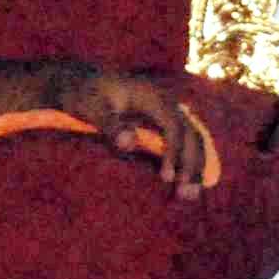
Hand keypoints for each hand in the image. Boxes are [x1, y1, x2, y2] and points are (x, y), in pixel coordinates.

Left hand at [47, 65, 211, 193]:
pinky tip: (187, 181)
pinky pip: (185, 141)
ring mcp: (168, 111)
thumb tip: (129, 143)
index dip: (174, 152)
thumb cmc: (86, 95)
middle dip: (192, 164)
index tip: (166, 178)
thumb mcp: (93, 108)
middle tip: (186, 194)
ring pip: (193, 138)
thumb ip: (111, 125)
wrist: (82, 84)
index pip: (174, 126)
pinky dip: (189, 161)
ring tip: (190, 194)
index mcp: (153, 95)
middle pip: (191, 134)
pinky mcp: (164, 122)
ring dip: (195, 166)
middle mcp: (166, 101)